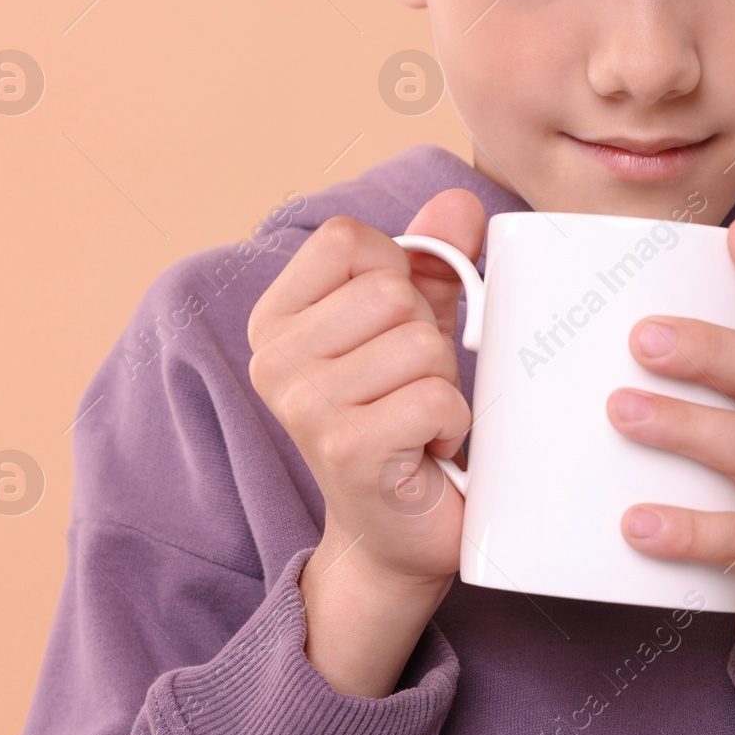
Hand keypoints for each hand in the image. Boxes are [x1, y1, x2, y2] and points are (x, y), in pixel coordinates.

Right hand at [246, 188, 484, 694]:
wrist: (395, 534)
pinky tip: (425, 452)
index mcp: (277, 319)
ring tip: (416, 422)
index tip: (392, 329)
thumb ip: (432, 260)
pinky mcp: (346, 447)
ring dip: (442, 387)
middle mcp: (274, 359)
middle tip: (408, 389)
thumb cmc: (403, 420)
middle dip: (426, 338)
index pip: (347, 237)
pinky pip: (437, 397)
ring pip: (422, 344)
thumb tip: (460, 201)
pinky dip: (451, 425)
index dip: (396, 273)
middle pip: (393, 291)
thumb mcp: (415, 327)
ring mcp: (304, 404)